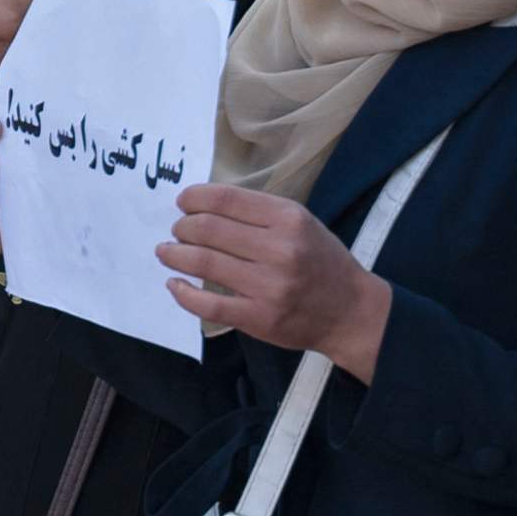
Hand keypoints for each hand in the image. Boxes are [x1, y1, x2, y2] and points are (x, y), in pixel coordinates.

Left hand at [166, 183, 394, 370]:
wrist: (351, 311)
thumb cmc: (323, 262)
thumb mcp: (302, 223)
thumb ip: (261, 214)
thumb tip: (206, 206)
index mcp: (289, 219)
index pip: (226, 199)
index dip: (195, 197)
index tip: (182, 202)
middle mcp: (278, 249)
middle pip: (208, 229)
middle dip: (182, 227)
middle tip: (177, 230)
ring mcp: (267, 286)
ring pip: (203, 263)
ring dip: (174, 255)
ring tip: (166, 252)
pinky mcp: (258, 318)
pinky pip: (208, 304)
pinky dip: (182, 292)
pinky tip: (174, 284)